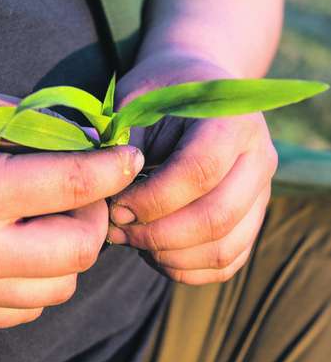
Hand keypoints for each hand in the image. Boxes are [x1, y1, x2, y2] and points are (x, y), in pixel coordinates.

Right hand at [0, 86, 143, 327]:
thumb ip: (36, 125)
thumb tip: (95, 140)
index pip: (74, 183)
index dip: (113, 167)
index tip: (129, 157)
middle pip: (80, 248)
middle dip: (96, 216)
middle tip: (86, 192)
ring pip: (63, 283)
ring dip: (72, 249)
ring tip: (54, 220)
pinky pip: (33, 305)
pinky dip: (45, 277)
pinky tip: (27, 249)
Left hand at [108, 53, 277, 284]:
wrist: (201, 93)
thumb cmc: (164, 96)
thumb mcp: (138, 102)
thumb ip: (121, 146)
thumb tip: (100, 196)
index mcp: (232, 121)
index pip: (198, 172)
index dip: (151, 200)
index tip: (115, 208)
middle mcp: (258, 159)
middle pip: (216, 218)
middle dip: (158, 235)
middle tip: (119, 231)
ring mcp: (261, 194)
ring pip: (223, 249)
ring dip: (170, 256)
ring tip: (134, 240)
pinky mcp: (252, 219)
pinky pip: (226, 262)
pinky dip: (187, 268)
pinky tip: (157, 251)